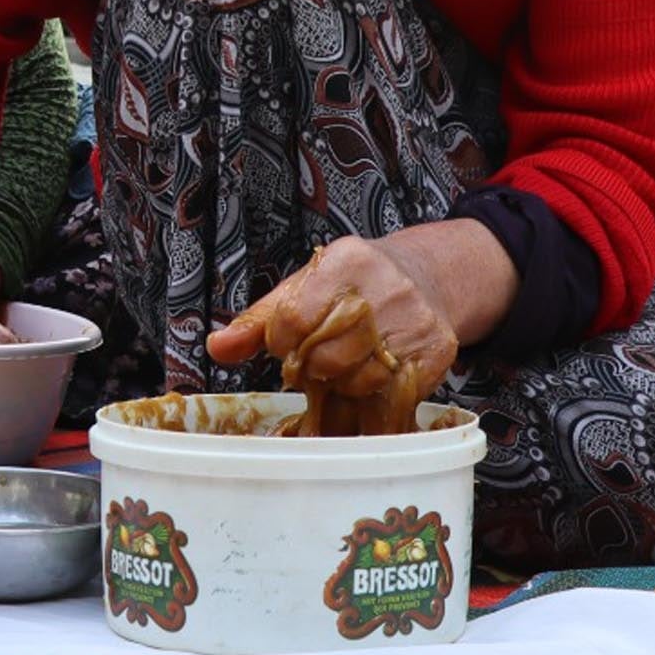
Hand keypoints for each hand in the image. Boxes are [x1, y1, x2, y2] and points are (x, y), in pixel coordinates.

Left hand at [206, 223, 511, 399]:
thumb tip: (217, 347)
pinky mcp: (437, 349)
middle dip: (313, 367)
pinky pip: (391, 392)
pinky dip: (373, 393)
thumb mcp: (303, 288)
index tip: (290, 343)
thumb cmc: (351, 286)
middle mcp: (387, 286)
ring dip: (343, 383)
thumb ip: (258, 321)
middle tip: (319, 358)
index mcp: (346, 261)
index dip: (283, 343)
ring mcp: (416, 320)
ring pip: (358, 381)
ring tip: (346, 363)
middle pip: (326, 358)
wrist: (425, 276)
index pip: (292, 321)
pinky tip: (371, 375)